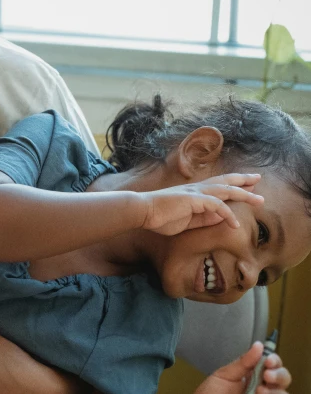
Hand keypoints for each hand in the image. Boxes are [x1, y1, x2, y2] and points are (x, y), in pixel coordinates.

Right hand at [141, 173, 262, 234]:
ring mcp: (195, 193)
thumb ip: (204, 217)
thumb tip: (222, 217)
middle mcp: (197, 189)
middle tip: (258, 179)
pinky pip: (217, 206)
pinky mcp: (193, 200)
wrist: (143, 212)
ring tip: (259, 200)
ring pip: (225, 190)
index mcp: (195, 193)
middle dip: (243, 180)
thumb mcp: (187, 220)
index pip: (219, 185)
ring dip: (243, 194)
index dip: (234, 184)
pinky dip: (228, 214)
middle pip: (225, 181)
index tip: (249, 185)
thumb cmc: (160, 217)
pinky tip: (235, 224)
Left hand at [195, 342, 290, 393]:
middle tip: (268, 375)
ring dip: (276, 390)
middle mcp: (261, 387)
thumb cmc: (209, 393)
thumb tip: (258, 346)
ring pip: (282, 392)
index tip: (268, 360)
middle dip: (279, 374)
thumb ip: (242, 362)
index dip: (274, 360)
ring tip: (261, 390)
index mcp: (252, 374)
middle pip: (282, 378)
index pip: (271, 365)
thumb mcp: (224, 375)